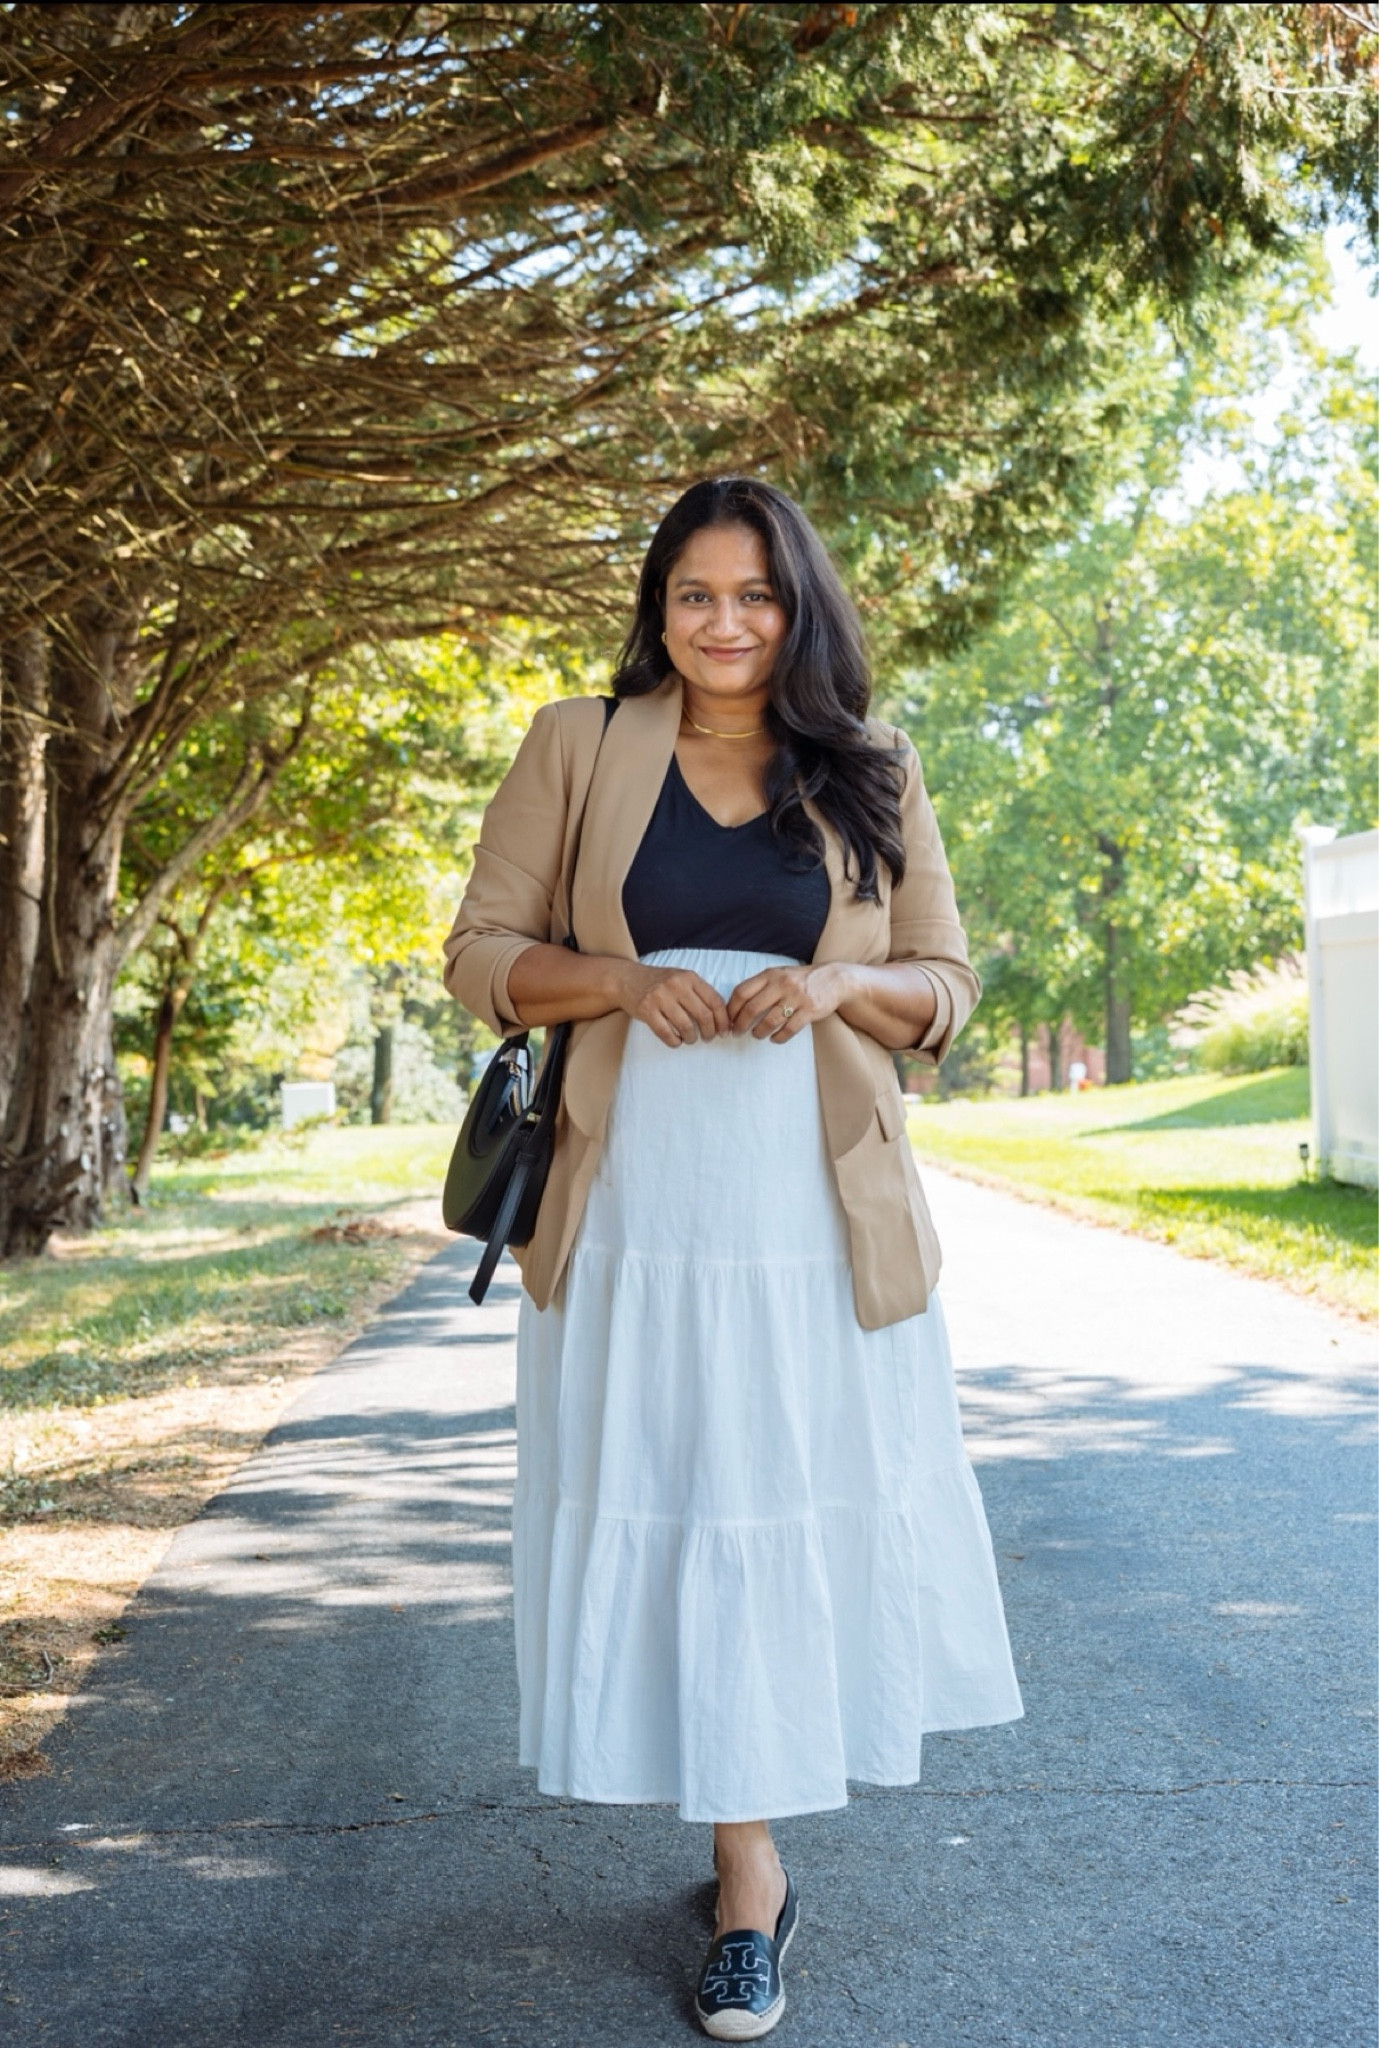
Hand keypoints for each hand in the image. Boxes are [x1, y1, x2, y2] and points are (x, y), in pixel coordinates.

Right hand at [613, 962, 731, 1047]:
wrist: (627, 979)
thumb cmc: (659, 982)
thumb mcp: (681, 979)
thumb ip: (700, 993)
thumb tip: (722, 1017)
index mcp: (689, 977)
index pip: (715, 1001)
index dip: (723, 1020)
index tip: (724, 1031)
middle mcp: (676, 985)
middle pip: (704, 1015)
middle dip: (710, 1032)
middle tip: (708, 1038)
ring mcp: (660, 997)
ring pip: (686, 1026)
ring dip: (691, 1038)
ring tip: (690, 1039)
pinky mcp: (646, 1010)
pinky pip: (666, 1033)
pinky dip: (674, 1042)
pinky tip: (676, 1041)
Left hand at [726, 963, 849, 1041]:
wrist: (834, 979)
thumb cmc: (800, 979)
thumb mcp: (779, 974)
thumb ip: (761, 986)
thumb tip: (736, 1005)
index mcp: (770, 975)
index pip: (742, 991)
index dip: (731, 1008)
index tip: (728, 1019)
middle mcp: (782, 984)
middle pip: (752, 1008)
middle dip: (741, 1024)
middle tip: (737, 1032)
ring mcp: (796, 998)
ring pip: (770, 1021)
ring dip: (759, 1032)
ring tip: (757, 1035)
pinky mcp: (809, 1010)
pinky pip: (789, 1029)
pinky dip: (778, 1037)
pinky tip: (774, 1039)